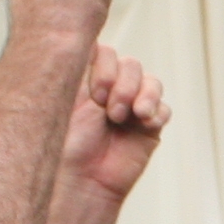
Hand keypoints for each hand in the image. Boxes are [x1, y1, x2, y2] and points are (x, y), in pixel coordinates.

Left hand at [59, 44, 167, 200]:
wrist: (81, 182)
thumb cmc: (62, 145)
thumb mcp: (60, 100)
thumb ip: (71, 70)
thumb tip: (81, 40)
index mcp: (85, 79)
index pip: (104, 51)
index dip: (105, 65)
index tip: (95, 93)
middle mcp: (109, 89)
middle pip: (130, 64)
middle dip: (122, 83)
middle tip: (109, 110)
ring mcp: (130, 107)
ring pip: (150, 81)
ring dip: (143, 95)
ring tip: (130, 116)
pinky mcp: (148, 128)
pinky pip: (163, 108)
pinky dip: (156, 113)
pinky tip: (144, 124)